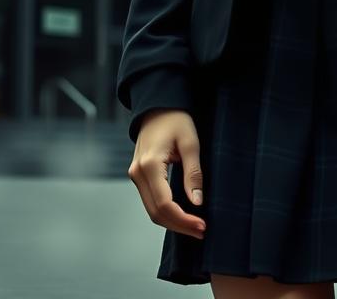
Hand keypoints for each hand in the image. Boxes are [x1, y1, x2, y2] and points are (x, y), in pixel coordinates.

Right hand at [127, 109, 206, 240]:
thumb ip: (193, 173)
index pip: (165, 204)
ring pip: (151, 210)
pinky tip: (182, 214)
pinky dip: (165, 211)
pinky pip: (150, 200)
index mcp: (149, 165)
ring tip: (194, 225)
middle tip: (201, 231)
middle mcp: (137, 173)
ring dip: (172, 221)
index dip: (183, 220)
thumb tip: (196, 202)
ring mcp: (135, 175)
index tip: (202, 226)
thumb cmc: (176, 119)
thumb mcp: (190, 142)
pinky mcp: (138, 175)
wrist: (157, 106)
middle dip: (179, 225)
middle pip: (156, 212)